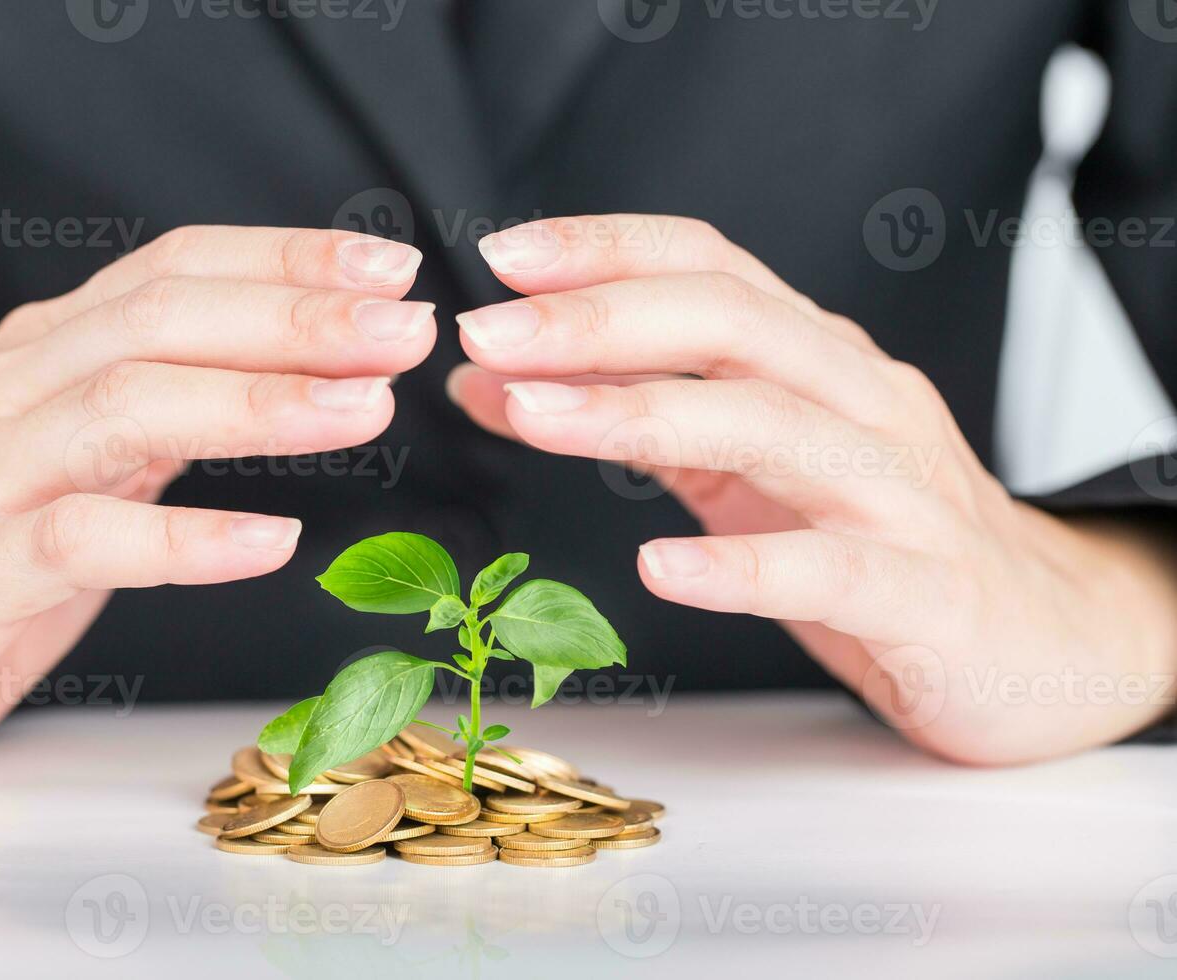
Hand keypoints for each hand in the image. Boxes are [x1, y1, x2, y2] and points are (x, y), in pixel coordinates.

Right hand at [0, 226, 434, 779]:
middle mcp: (7, 393)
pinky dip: (181, 536)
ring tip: (366, 410)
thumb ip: (175, 407)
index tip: (390, 271)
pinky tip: (271, 539)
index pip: (171, 271)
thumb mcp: (91, 462)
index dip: (284, 261)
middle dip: (293, 318)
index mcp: (45, 355)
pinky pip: (76, 540)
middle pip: (157, 322)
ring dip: (257, 403)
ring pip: (122, 409)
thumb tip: (315, 366)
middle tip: (403, 330)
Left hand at [448, 214, 1176, 763]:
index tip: (502, 257)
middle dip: (598, 318)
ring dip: (640, 411)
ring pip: (772, 424)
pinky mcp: (925, 591)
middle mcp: (860, 400)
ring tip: (531, 416)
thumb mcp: (741, 467)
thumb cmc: (877, 538)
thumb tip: (490, 381)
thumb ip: (630, 417)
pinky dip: (741, 564)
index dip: (605, 249)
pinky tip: (660, 567)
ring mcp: (899, 491)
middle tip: (489, 330)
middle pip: (731, 322)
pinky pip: (829, 568)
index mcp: (814, 359)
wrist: (1043, 639)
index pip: (709, 265)